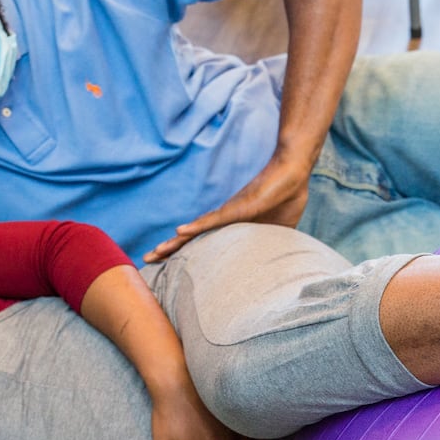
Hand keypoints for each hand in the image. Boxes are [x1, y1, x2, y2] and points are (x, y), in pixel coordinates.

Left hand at [143, 154, 311, 262]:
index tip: (167, 266)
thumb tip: (276, 267)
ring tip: (156, 252)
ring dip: (175, 242)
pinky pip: (214, 219)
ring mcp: (229, 213)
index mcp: (231, 228)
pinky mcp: (237, 207)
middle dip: (169, 249)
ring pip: (196, 230)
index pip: (203, 243)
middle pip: (191, 237)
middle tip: (147, 260)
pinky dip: (197, 226)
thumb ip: (271, 246)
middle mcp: (224, 220)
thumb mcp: (278, 233)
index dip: (185, 254)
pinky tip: (179, 231)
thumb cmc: (286, 197)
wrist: (292, 173)